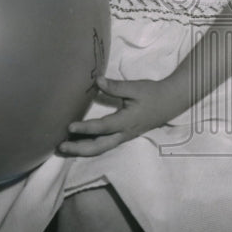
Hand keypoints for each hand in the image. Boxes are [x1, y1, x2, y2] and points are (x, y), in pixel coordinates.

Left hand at [57, 77, 182, 156]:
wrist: (170, 102)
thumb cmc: (153, 93)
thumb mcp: (136, 87)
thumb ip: (115, 86)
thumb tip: (97, 81)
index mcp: (127, 121)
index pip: (102, 127)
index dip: (85, 128)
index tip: (69, 127)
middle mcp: (124, 134)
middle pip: (99, 147)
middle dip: (79, 149)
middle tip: (61, 146)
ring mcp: (124, 137)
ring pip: (101, 149)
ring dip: (82, 150)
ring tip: (65, 148)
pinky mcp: (124, 136)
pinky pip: (105, 145)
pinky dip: (91, 147)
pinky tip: (80, 144)